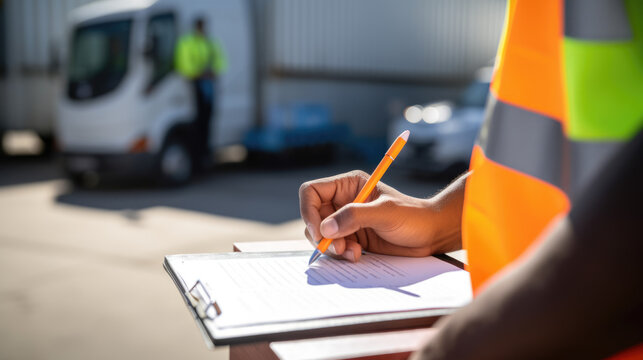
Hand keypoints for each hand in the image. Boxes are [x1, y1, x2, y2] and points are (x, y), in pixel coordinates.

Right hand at [299, 170, 463, 261]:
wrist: (431, 235)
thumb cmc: (413, 216)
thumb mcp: (384, 213)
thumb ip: (353, 217)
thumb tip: (325, 228)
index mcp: (348, 185)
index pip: (312, 192)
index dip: (308, 211)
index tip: (318, 230)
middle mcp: (343, 201)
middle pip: (313, 217)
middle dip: (321, 235)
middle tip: (338, 248)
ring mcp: (347, 221)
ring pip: (321, 235)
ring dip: (332, 247)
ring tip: (352, 252)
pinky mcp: (353, 238)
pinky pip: (334, 247)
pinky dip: (341, 254)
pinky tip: (358, 255)